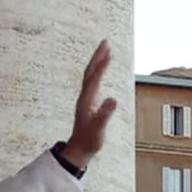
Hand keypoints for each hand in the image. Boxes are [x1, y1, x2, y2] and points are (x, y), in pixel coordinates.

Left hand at [62, 40, 117, 170]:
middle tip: (105, 41)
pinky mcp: (89, 101)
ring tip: (106, 49)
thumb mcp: (98, 128)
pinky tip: (103, 68)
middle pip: (90, 71)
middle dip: (97, 56)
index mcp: (86, 100)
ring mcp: (86, 98)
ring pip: (91, 75)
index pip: (94, 78)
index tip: (108, 52)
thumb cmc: (89, 140)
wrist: (79, 149)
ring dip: (98, 61)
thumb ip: (105, 114)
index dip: (101, 66)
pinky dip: (99, 71)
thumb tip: (113, 100)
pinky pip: (93, 81)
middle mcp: (85, 96)